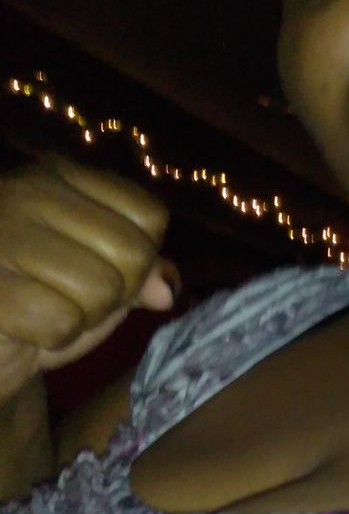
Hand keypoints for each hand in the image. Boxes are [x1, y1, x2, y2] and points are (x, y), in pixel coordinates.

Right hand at [0, 158, 177, 405]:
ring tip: (44, 310)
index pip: (149, 216)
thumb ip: (139, 271)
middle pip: (133, 254)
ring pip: (102, 290)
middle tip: (67, 298)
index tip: (96, 269)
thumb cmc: (38, 304)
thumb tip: (166, 292)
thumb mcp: (99, 279)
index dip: (139, 261)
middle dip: (114, 295)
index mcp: (59, 176)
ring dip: (82, 318)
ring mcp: (2, 233)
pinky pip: (62, 320)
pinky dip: (52, 337)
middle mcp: (28, 191)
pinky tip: (22, 327)